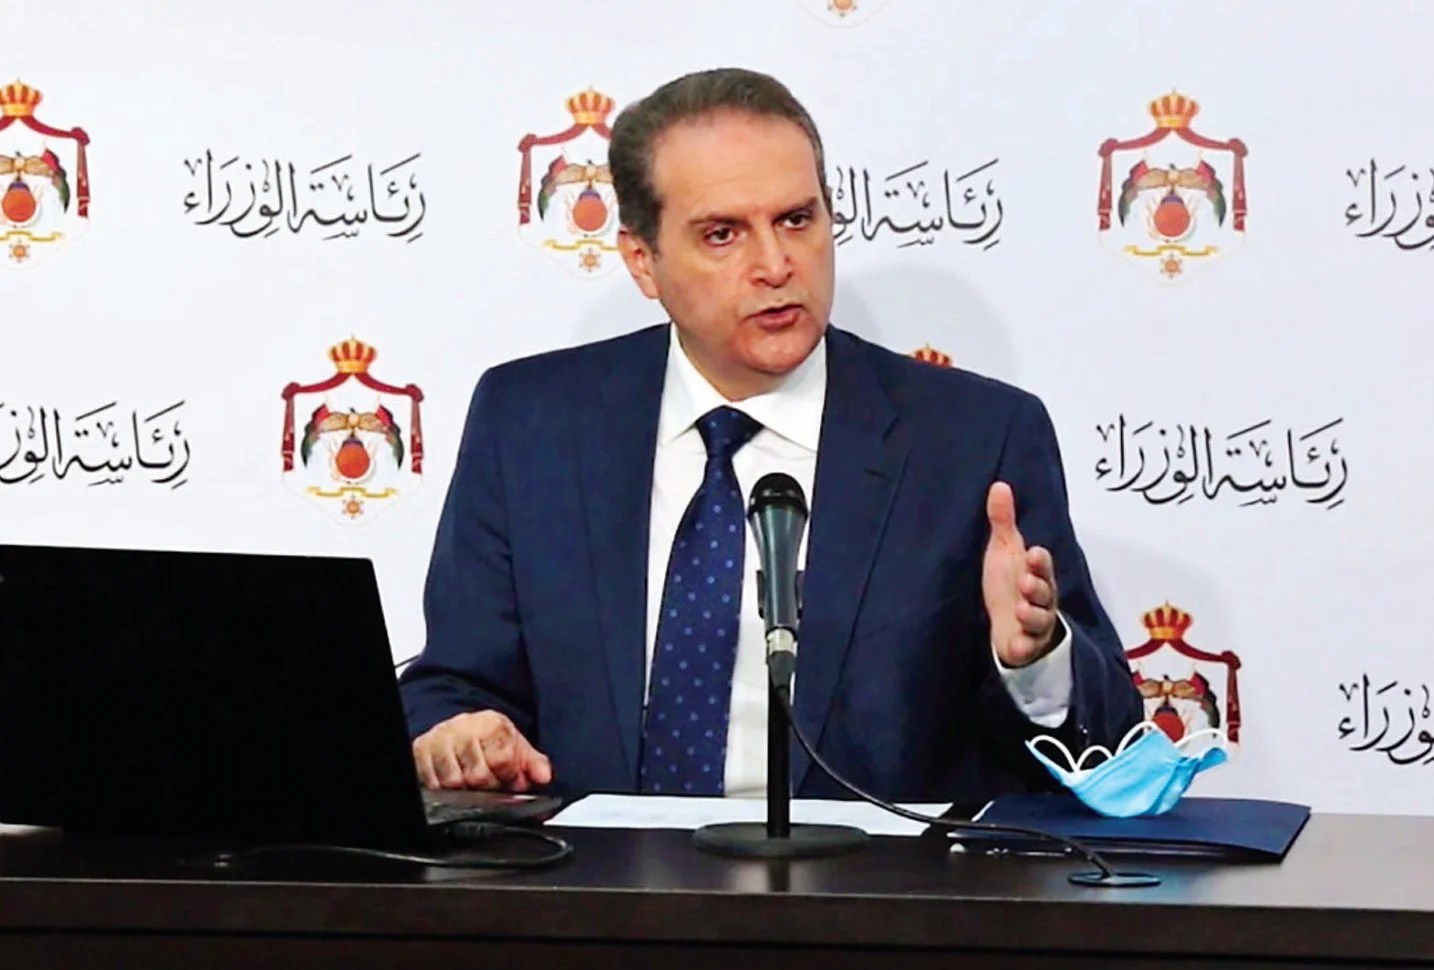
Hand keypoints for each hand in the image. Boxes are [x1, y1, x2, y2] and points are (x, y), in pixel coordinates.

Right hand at [413, 710, 552, 791]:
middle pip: (477, 774)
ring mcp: (439, 740)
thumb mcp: (516, 746)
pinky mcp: (420, 751)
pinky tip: (456, 785)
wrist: (460, 727)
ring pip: (453, 782)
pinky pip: (432, 783)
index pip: (501, 758)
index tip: (512, 779)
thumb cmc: (488, 739)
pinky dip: (445, 790)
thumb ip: (533, 763)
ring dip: (467, 791)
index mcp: (490, 724)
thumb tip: (544, 777)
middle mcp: (462, 729)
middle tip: (494, 785)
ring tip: (475, 785)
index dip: (510, 776)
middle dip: (490, 786)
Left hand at [982, 481, 1059, 667]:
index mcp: (1036, 574)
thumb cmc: (1007, 583)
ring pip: (1040, 619)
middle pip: (1045, 592)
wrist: (1007, 624)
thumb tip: (999, 485)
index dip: (1040, 561)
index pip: (1042, 565)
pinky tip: (1018, 645)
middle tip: (1026, 581)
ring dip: (1032, 613)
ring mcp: (1034, 623)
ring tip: (1020, 608)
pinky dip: (1025, 647)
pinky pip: (1029, 647)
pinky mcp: (1025, 645)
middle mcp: (1040, 598)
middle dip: (1038, 587)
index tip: (1033, 554)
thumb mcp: (1003, 551)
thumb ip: (1002, 521)